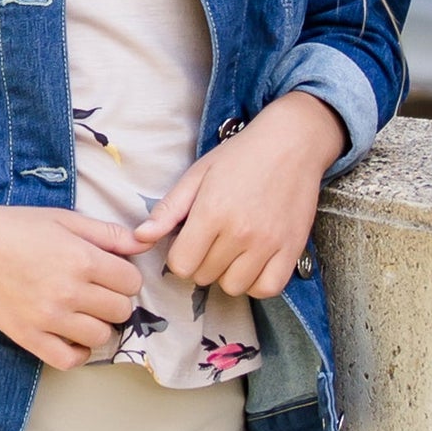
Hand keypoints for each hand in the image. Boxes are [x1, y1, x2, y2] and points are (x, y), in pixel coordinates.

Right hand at [0, 187, 141, 367]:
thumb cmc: (17, 228)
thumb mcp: (65, 220)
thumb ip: (107, 233)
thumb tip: (143, 244)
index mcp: (83, 259)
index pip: (131, 282)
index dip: (125, 277)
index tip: (110, 274)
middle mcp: (70, 292)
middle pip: (121, 311)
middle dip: (114, 301)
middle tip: (96, 293)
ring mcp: (50, 318)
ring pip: (101, 337)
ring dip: (98, 326)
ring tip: (83, 314)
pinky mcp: (30, 338)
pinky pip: (70, 360)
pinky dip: (77, 353)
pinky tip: (72, 338)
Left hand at [135, 91, 344, 298]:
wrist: (292, 142)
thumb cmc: (241, 155)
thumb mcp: (197, 175)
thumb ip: (168, 210)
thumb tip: (140, 238)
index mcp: (212, 212)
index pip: (181, 264)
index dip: (180, 255)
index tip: (189, 241)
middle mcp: (240, 233)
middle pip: (204, 276)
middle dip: (202, 262)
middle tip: (213, 239)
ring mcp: (269, 244)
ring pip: (233, 287)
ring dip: (228, 274)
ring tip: (233, 251)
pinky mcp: (292, 249)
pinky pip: (267, 288)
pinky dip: (256, 283)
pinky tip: (253, 264)